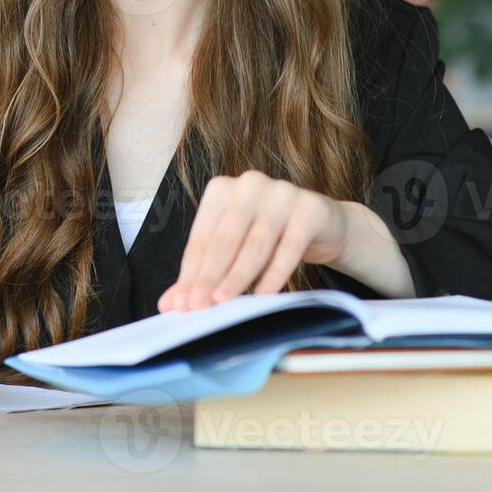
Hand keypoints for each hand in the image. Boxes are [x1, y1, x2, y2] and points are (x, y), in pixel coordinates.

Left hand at [157, 169, 351, 311]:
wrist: (321, 223)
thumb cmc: (268, 235)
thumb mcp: (234, 249)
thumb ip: (202, 273)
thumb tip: (171, 304)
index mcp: (222, 189)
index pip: (201, 237)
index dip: (190, 272)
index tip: (182, 302)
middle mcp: (250, 185)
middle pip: (224, 239)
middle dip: (209, 276)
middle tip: (199, 306)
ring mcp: (282, 194)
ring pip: (255, 244)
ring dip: (238, 276)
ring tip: (225, 301)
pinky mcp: (310, 210)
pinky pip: (289, 247)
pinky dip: (275, 273)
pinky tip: (263, 294)